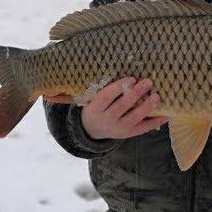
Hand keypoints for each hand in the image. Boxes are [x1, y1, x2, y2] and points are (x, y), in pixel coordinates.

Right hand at [44, 77, 168, 139]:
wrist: (92, 131)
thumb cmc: (90, 105)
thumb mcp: (78, 99)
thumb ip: (65, 93)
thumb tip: (43, 89)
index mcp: (94, 109)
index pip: (106, 98)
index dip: (117, 89)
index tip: (128, 78)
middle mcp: (107, 120)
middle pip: (122, 107)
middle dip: (135, 94)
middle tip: (147, 81)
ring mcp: (120, 128)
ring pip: (135, 118)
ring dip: (147, 107)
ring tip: (157, 95)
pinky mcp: (130, 133)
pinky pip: (144, 128)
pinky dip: (156, 121)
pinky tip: (167, 113)